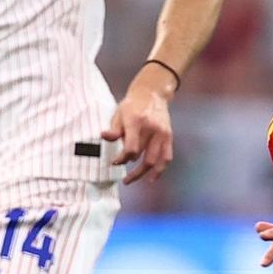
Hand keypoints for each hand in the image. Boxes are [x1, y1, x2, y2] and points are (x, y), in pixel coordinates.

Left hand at [102, 66, 175, 184]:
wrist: (152, 93)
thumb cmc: (132, 105)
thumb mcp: (119, 114)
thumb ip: (114, 129)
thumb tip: (104, 137)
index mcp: (136, 122)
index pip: (131, 148)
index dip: (122, 159)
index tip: (114, 162)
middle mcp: (151, 129)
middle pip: (142, 157)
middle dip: (131, 168)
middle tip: (123, 177)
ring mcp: (162, 133)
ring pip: (155, 160)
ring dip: (143, 173)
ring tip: (133, 180)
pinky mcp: (169, 136)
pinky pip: (166, 157)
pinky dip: (160, 169)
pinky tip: (152, 178)